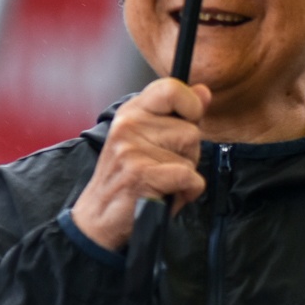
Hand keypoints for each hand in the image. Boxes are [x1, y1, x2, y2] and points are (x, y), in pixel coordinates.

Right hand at [70, 78, 210, 250]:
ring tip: (161, 181)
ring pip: (191, 154)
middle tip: (162, 167)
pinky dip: (187, 192)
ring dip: (185, 174)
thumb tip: (204, 92)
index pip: (171, 88)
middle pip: (190, 130)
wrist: (99, 216)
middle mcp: (129, 125)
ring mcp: (132, 149)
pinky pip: (189, 177)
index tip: (187, 122)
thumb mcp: (149, 139)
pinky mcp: (140, 173)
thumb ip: (179, 115)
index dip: (191, 106)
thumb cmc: (129, 178)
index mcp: (131, 112)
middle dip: (188, 153)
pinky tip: (167, 195)